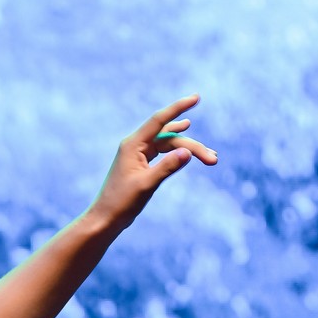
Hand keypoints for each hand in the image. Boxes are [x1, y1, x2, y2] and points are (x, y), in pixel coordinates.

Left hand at [89, 95, 217, 231]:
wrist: (105, 219)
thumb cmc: (121, 203)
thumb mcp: (146, 185)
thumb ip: (167, 167)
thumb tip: (187, 153)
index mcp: (133, 145)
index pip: (159, 120)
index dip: (179, 108)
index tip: (196, 98)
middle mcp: (135, 145)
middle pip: (169, 137)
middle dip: (192, 146)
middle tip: (213, 159)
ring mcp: (137, 154)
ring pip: (168, 145)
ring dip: (187, 149)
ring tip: (209, 156)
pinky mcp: (140, 163)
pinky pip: (162, 151)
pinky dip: (176, 151)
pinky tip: (185, 142)